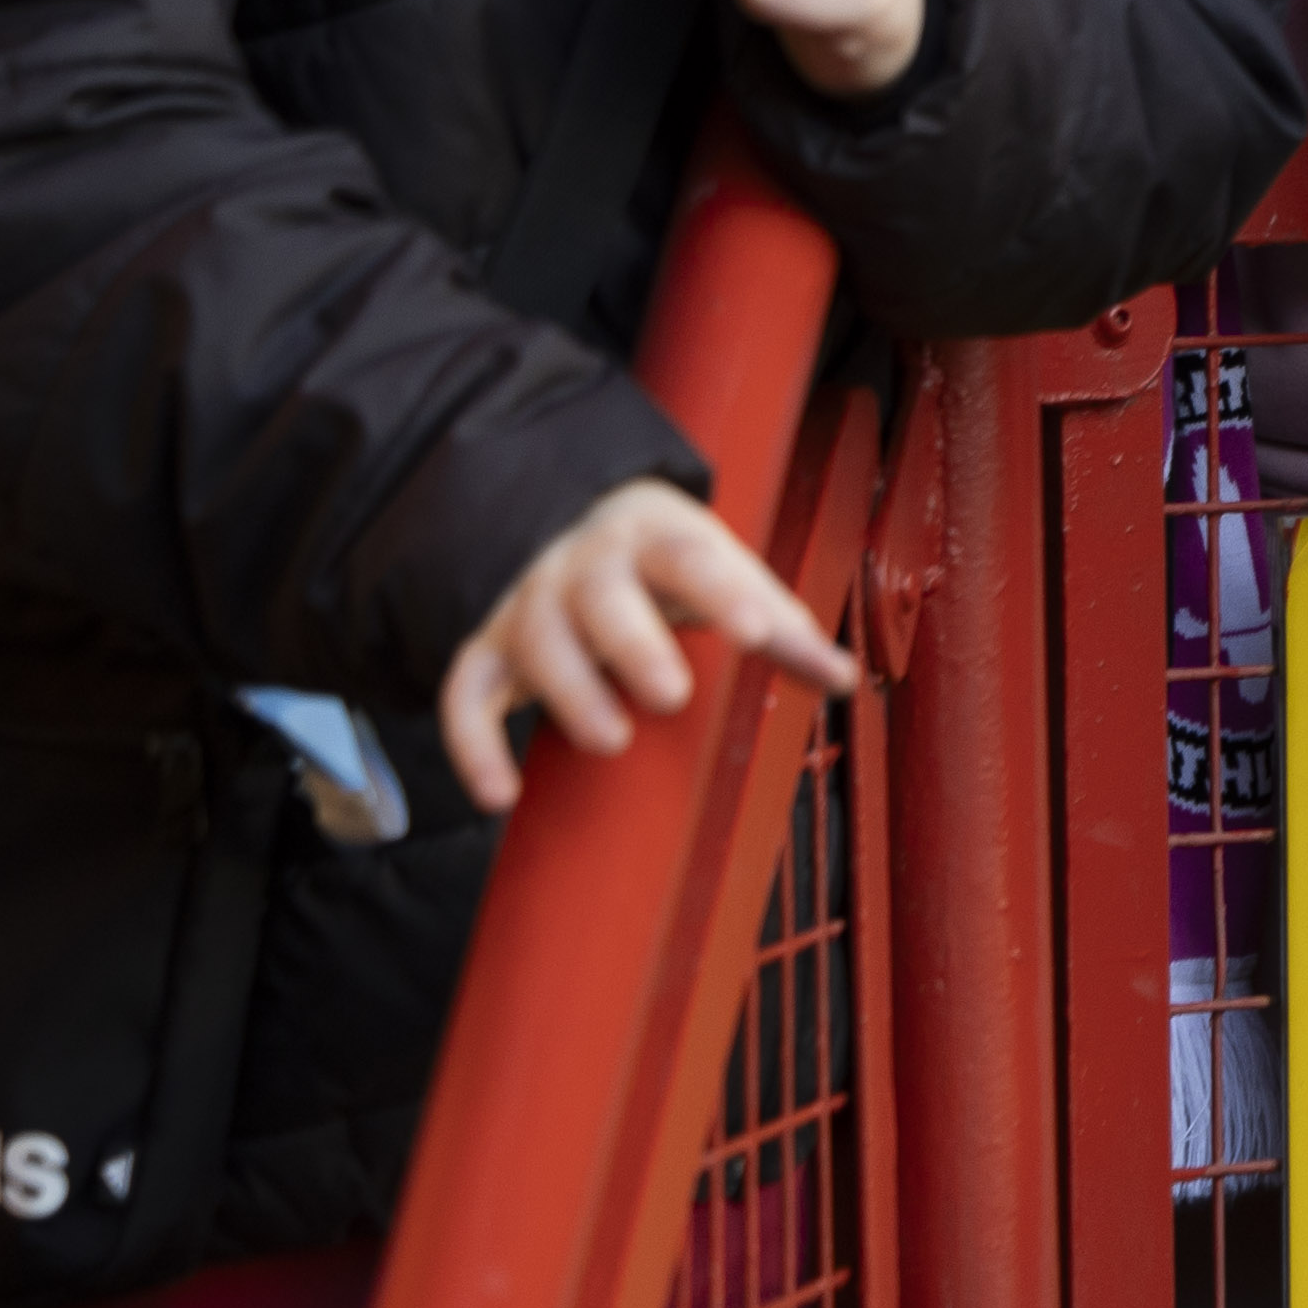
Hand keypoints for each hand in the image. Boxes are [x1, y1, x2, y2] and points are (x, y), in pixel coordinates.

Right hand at [437, 476, 859, 815]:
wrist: (570, 513)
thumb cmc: (664, 562)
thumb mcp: (725, 573)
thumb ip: (779, 628)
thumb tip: (843, 678)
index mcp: (655, 537)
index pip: (690, 556)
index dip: (724, 593)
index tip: (759, 634)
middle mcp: (584, 565)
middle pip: (601, 595)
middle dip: (632, 644)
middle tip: (671, 696)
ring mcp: (530, 605)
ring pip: (536, 642)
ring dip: (568, 692)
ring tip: (610, 740)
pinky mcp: (488, 650)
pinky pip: (464, 694)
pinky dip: (473, 745)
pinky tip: (500, 794)